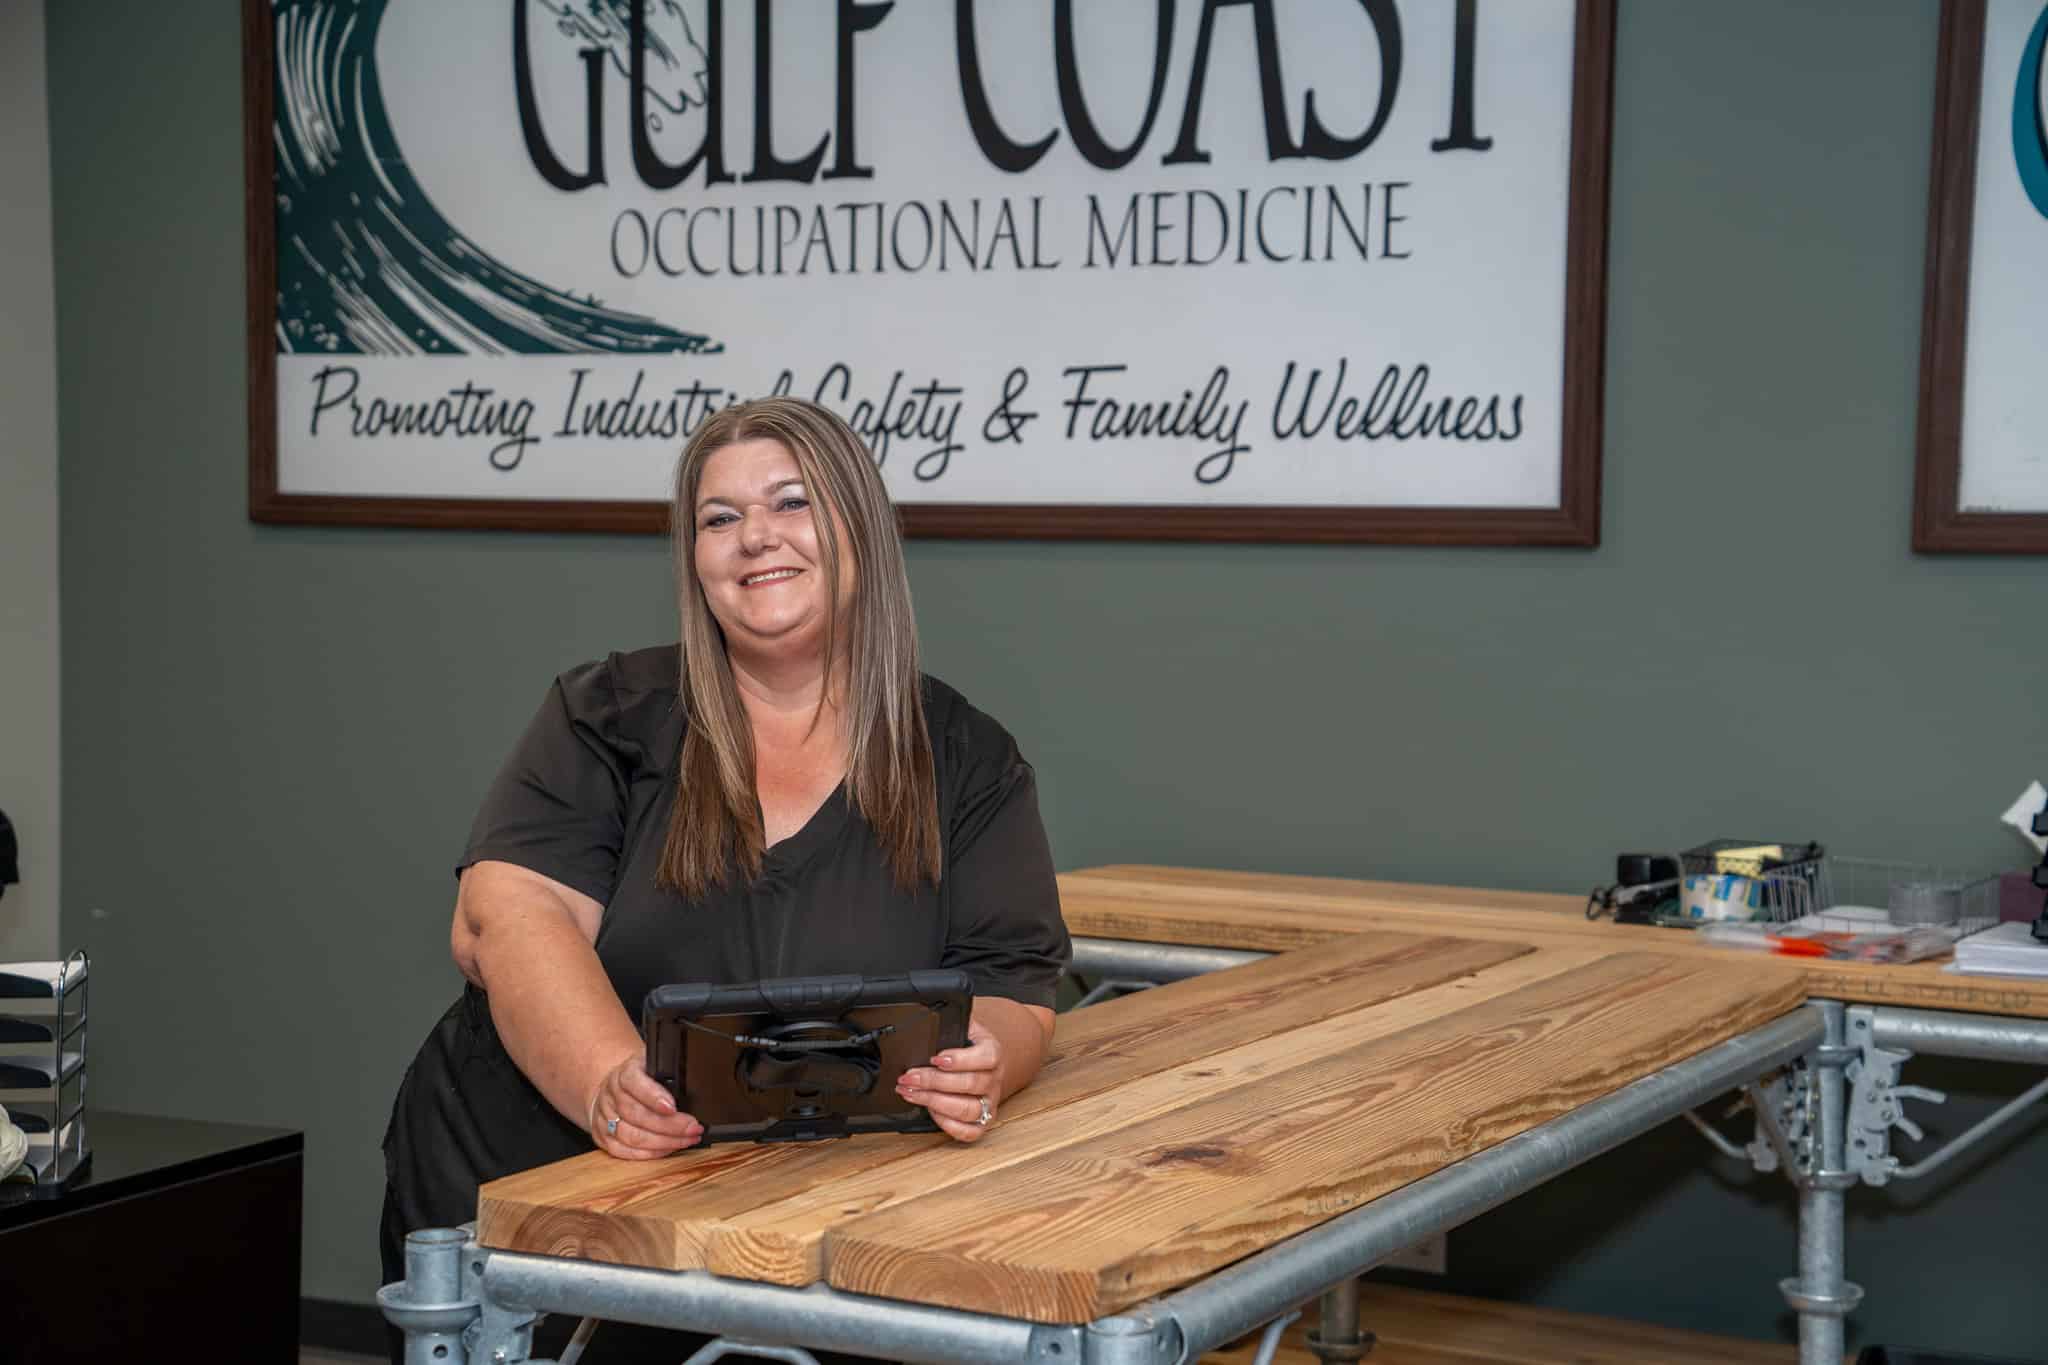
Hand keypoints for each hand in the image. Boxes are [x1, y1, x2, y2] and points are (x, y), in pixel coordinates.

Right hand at [587, 1055, 702, 1158]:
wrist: (612, 1089)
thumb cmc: (641, 1079)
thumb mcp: (655, 1066)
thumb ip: (669, 1073)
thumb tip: (696, 1085)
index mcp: (624, 1074)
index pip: (634, 1082)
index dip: (653, 1096)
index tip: (673, 1107)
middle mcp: (611, 1095)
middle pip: (637, 1114)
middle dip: (670, 1125)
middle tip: (693, 1128)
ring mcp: (604, 1118)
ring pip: (631, 1135)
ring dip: (663, 1142)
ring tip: (686, 1140)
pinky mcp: (603, 1137)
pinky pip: (623, 1151)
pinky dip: (649, 1153)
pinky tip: (668, 1149)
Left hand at [897, 1017, 1003, 1142]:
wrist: (984, 1063)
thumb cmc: (968, 1046)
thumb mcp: (963, 1028)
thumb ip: (948, 1025)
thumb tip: (924, 1020)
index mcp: (992, 1052)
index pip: (986, 1057)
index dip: (960, 1059)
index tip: (935, 1059)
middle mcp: (994, 1079)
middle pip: (970, 1084)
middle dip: (934, 1082)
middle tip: (909, 1077)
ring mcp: (989, 1103)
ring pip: (968, 1109)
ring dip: (935, 1102)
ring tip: (911, 1093)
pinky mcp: (982, 1122)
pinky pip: (969, 1131)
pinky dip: (948, 1124)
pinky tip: (930, 1111)